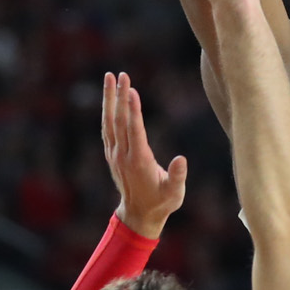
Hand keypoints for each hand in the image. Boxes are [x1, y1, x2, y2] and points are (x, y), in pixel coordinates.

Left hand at [101, 70, 186, 237]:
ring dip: (109, 98)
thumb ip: (177, 176)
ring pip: (109, 121)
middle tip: (123, 74)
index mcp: (139, 161)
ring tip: (110, 77)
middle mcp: (123, 155)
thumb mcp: (174, 193)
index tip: (132, 90)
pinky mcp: (112, 154)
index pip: (134, 130)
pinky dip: (107, 110)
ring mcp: (115, 154)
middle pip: (119, 121)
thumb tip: (181, 159)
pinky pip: (107, 128)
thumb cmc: (161, 203)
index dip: (133, 110)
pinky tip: (109, 97)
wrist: (139, 215)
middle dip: (121, 96)